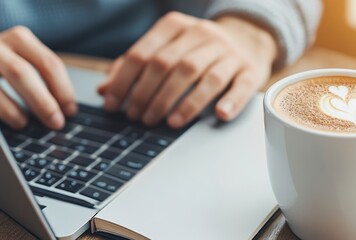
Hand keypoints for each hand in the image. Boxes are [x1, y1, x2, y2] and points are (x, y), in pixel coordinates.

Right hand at [0, 26, 76, 129]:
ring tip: (27, 124)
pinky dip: (3, 110)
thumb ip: (40, 77)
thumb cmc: (0, 64)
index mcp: (20, 39)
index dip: (63, 90)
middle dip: (43, 101)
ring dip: (15, 108)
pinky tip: (13, 121)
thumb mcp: (20, 61)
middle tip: (57, 123)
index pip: (49, 63)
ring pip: (4, 78)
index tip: (71, 110)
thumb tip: (64, 109)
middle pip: (23, 72)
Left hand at [98, 12, 276, 127]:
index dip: (124, 81)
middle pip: (169, 65)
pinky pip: (241, 85)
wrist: (246, 38)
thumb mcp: (166, 47)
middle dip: (149, 95)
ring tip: (167, 123)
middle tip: (139, 118)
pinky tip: (220, 115)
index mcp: (175, 26)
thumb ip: (135, 67)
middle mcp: (202, 34)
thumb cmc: (198, 49)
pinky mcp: (250, 69)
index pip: (143, 53)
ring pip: (201, 75)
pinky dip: (231, 100)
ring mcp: (228, 51)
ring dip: (182, 102)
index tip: (113, 104)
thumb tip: (104, 90)